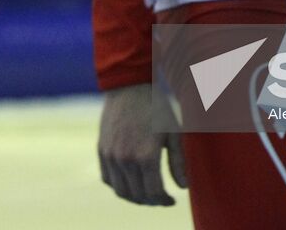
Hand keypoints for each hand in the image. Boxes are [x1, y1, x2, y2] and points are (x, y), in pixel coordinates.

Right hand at [98, 83, 187, 205]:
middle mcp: (126, 160)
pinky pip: (107, 179)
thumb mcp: (173, 133)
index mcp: (147, 156)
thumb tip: (183, 187)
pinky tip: (129, 181)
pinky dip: (118, 186)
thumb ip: (178, 162)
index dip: (164, 201)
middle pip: (137, 196)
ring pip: (121, 191)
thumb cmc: (156, 107)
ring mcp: (111, 156)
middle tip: (160, 197)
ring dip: (134, 197)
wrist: (129, 85)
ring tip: (145, 192)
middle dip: (151, 201)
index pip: (154, 193)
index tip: (171, 199)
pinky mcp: (102, 150)